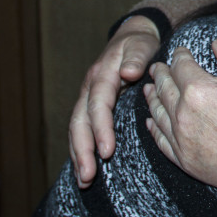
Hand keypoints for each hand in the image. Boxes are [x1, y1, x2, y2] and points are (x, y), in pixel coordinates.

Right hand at [68, 15, 160, 186]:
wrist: (132, 36)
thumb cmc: (139, 43)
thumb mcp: (140, 45)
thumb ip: (136, 58)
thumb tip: (128, 72)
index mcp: (101, 75)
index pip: (98, 104)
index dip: (101, 128)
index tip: (106, 151)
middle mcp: (89, 89)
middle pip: (79, 121)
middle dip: (82, 150)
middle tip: (89, 175)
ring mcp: (87, 98)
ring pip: (77, 129)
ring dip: (78, 155)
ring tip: (84, 180)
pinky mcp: (91, 107)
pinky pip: (82, 130)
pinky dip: (81, 150)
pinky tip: (85, 169)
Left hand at [144, 40, 216, 215]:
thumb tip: (216, 43)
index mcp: (199, 90)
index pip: (181, 66)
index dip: (179, 55)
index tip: (180, 51)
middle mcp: (183, 114)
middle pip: (164, 88)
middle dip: (160, 74)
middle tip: (156, 67)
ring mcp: (182, 140)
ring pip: (158, 113)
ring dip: (152, 98)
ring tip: (148, 90)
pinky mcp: (185, 161)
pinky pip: (161, 141)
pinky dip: (153, 128)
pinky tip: (151, 122)